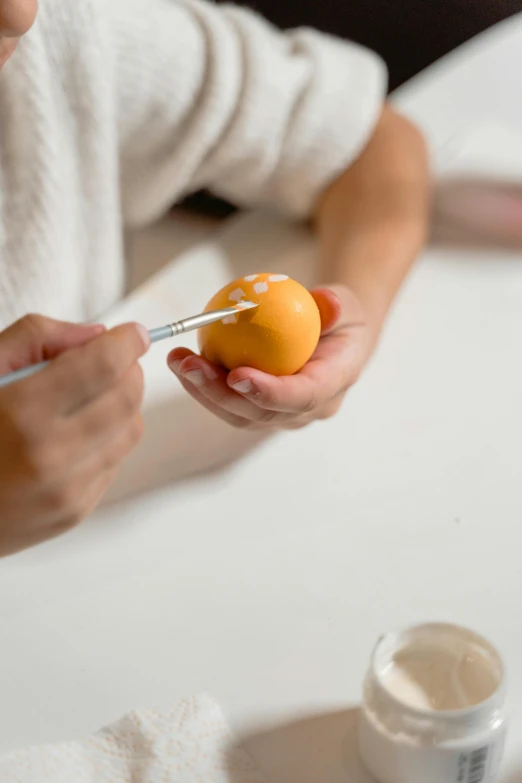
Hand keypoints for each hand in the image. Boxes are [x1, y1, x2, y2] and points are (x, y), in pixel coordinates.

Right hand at [0, 315, 148, 556]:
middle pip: (127, 398)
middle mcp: (50, 457)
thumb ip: (35, 338)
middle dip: (128, 371)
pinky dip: (107, 439)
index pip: (104, 366)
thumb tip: (96, 335)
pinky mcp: (74, 512)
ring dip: (120, 406)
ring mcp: (66, 491)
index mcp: (22, 413)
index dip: (127, 342)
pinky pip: (115, 462)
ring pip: (130, 431)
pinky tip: (72, 434)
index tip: (132, 334)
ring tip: (85, 398)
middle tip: (109, 361)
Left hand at [168, 285, 377, 429]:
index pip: (302, 397)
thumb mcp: (346, 303)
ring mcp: (284, 415)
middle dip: (221, 393)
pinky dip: (205, 386)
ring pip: (240, 415)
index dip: (269, 392)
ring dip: (204, 391)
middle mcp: (309, 410)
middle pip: (261, 413)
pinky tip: (183, 362)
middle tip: (190, 365)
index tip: (236, 376)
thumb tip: (327, 301)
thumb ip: (335, 305)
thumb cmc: (341, 318)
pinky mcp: (262, 411)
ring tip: (178, 361)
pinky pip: (231, 404)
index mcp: (334, 385)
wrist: (337, 339)